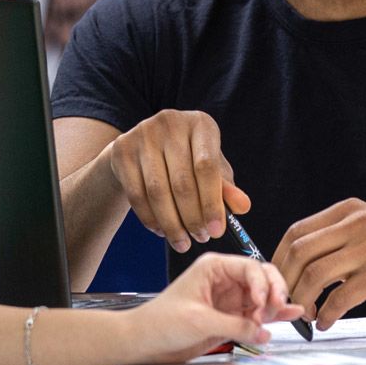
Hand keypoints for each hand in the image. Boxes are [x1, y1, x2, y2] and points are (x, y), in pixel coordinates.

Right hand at [105, 109, 250, 253]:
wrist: (144, 147)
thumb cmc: (188, 159)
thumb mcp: (211, 167)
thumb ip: (226, 187)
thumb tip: (243, 207)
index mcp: (200, 123)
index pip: (207, 167)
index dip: (212, 203)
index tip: (217, 232)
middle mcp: (170, 122)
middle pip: (181, 182)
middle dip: (193, 218)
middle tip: (200, 238)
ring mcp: (142, 134)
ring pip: (157, 192)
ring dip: (172, 224)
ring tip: (183, 242)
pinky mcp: (122, 150)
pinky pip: (137, 195)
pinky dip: (151, 219)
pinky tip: (162, 231)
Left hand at [120, 253, 300, 364]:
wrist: (143, 342)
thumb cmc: (159, 322)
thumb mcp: (199, 320)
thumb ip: (234, 325)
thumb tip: (261, 330)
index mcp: (213, 267)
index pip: (250, 267)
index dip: (263, 285)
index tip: (265, 303)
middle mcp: (224, 280)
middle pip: (262, 279)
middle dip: (273, 292)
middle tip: (276, 308)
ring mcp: (229, 300)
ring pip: (263, 297)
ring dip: (275, 306)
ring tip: (288, 314)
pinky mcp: (230, 318)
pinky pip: (257, 316)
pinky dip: (272, 318)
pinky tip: (288, 317)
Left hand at [273, 199, 365, 329]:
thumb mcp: (362, 233)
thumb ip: (330, 240)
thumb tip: (284, 265)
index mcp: (350, 209)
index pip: (298, 231)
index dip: (279, 259)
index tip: (276, 279)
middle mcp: (359, 223)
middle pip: (301, 252)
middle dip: (286, 282)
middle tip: (286, 301)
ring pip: (314, 275)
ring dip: (303, 300)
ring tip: (307, 313)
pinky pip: (338, 299)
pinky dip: (326, 315)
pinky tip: (326, 321)